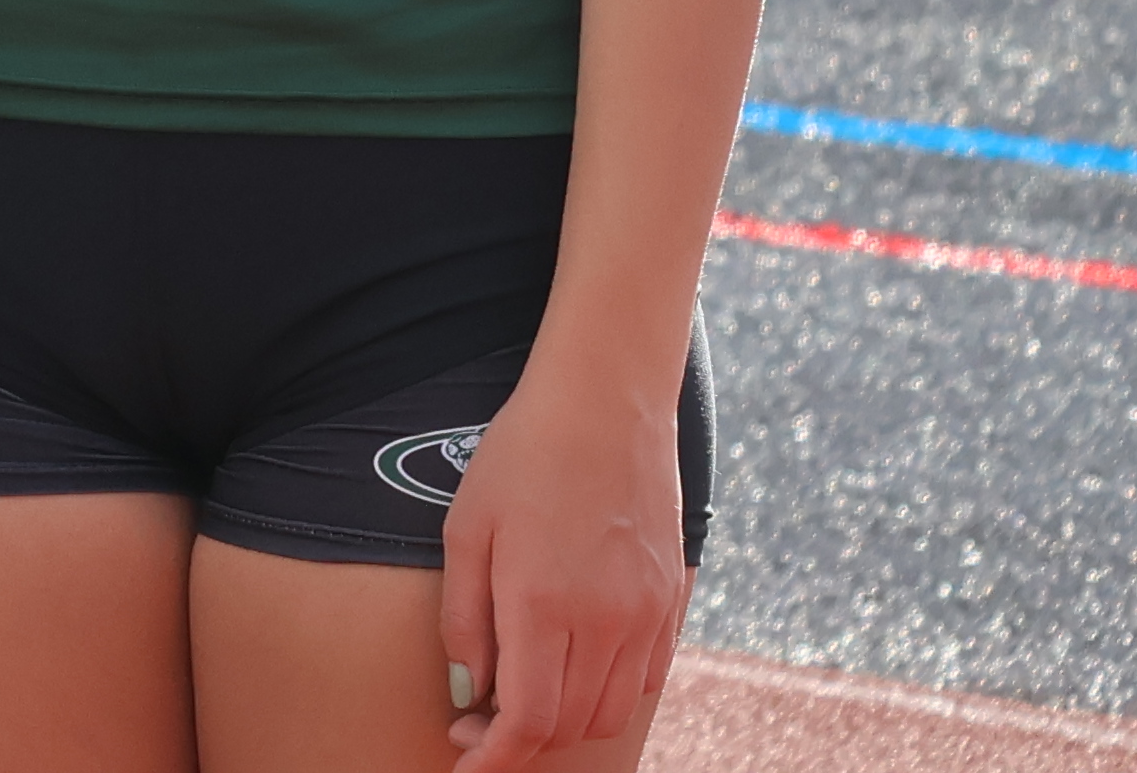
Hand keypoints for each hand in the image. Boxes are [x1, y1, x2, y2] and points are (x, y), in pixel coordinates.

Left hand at [439, 361, 691, 766]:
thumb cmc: (522, 455)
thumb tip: (470, 694)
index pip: (528, 722)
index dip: (495, 758)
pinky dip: (607, 693)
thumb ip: (464, 619)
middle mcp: (604, 618)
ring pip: (610, 711)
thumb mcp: (467, 528)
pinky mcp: (672, 601)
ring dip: (565, 722)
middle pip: (569, 727)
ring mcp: (647, 613)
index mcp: (543, 602)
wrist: (607, 400)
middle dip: (520, 740)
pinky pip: (645, 680)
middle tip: (477, 719)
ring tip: (523, 690)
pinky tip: (573, 664)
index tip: (465, 763)